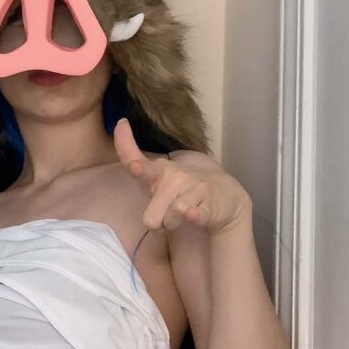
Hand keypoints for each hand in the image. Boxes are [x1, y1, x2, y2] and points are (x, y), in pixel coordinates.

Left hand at [114, 118, 251, 234]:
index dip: (124, 144)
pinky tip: (193, 213)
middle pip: (150, 219)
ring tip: (184, 215)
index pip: (134, 158)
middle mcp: (174, 178)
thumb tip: (127, 155)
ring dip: (174, 225)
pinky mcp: (209, 204)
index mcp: (159, 172)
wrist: (226, 196)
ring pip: (169, 220)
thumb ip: (141, 173)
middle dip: (158, 224)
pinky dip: (192, 215)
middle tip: (169, 214)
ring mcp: (193, 189)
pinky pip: (194, 213)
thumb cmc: (185, 190)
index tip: (122, 123)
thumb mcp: (160, 182)